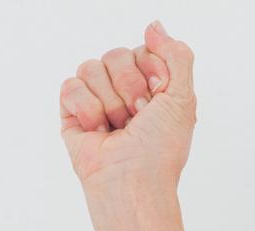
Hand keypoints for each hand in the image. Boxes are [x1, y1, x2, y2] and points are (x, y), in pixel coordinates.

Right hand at [59, 20, 195, 193]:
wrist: (132, 180)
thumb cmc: (160, 150)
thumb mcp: (184, 100)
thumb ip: (177, 56)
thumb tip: (155, 26)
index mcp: (153, 83)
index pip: (145, 49)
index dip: (153, 72)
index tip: (159, 98)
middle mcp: (124, 87)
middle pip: (116, 54)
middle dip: (131, 88)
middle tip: (138, 117)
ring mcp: (97, 96)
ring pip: (92, 66)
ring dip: (110, 103)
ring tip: (118, 128)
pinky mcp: (72, 109)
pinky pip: (71, 85)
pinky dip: (88, 110)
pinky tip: (98, 131)